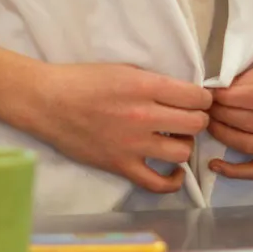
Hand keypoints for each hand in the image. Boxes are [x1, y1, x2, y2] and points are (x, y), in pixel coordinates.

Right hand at [29, 63, 211, 192]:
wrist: (49, 101)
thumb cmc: (83, 79)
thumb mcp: (124, 68)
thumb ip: (153, 82)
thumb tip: (180, 92)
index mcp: (144, 86)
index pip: (194, 96)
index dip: (203, 97)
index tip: (200, 98)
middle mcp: (144, 116)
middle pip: (194, 123)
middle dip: (198, 118)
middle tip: (191, 116)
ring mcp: (133, 145)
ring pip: (182, 152)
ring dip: (185, 143)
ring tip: (177, 137)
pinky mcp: (121, 166)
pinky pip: (158, 183)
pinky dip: (173, 180)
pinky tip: (174, 171)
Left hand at [207, 54, 252, 179]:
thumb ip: (248, 79)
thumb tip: (217, 94)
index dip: (230, 98)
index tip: (210, 94)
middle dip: (223, 115)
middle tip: (204, 107)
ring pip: (252, 146)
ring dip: (224, 136)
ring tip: (208, 123)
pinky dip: (235, 171)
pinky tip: (215, 164)